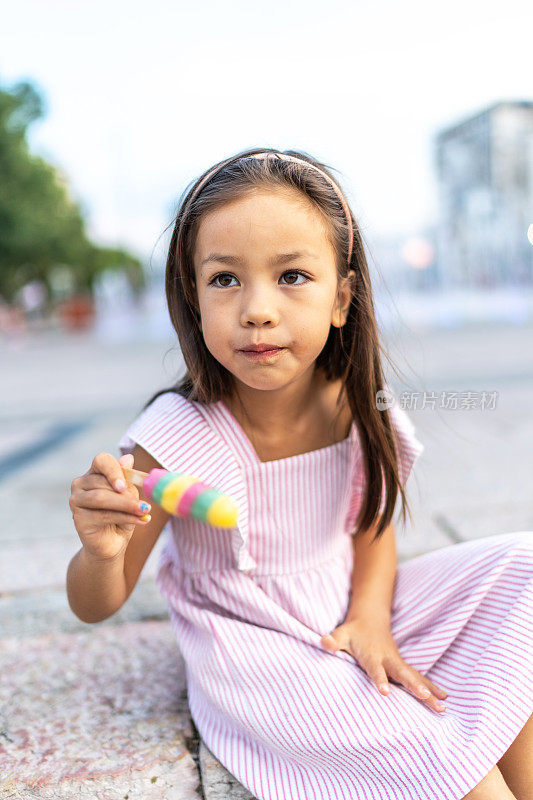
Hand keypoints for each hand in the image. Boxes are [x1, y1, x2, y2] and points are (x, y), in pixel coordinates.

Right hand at [69, 452, 151, 560]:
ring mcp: (76, 501)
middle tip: (146, 504)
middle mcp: (80, 484)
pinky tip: (141, 520)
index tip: (125, 484)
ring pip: (102, 498)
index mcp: (94, 473)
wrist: (112, 543)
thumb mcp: (129, 495)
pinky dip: (126, 517)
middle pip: (103, 482)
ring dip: (127, 505)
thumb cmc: (122, 515)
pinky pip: (103, 515)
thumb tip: (128, 457)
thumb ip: (128, 479)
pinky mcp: (78, 518)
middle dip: (127, 494)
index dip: (114, 469)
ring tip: (145, 511)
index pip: (101, 460)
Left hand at [320, 616, 447, 712]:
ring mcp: (398, 663)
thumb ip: (333, 640)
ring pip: (415, 678)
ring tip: (443, 707)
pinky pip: (419, 678)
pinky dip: (432, 688)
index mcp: (372, 655)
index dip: (380, 680)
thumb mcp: (341, 634)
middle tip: (426, 698)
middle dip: (414, 686)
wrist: (370, 619)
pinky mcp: (403, 667)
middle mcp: (389, 659)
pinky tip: (444, 701)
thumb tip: (323, 641)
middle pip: (402, 674)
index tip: (385, 693)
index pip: (376, 669)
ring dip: (429, 691)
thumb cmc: (352, 632)